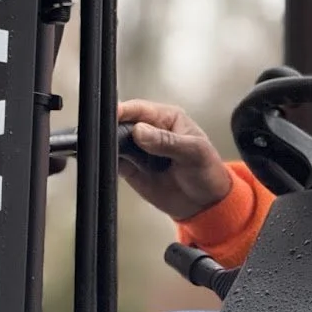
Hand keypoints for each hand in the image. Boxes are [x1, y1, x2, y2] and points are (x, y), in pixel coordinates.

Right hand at [116, 99, 232, 220]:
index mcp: (167, 118)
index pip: (140, 109)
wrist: (205, 203)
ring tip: (106, 152)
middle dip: (111, 127)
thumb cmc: (207, 170)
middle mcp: (149, 131)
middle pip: (122, 123)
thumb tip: (139, 131)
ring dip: (107, 145)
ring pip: (114, 142)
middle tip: (104, 137)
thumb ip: (167, 141)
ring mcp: (138, 150)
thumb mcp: (193, 152)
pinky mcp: (131, 169)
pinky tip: (106, 164)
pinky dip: (107, 162)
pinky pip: (114, 162)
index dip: (123, 110)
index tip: (111, 116)